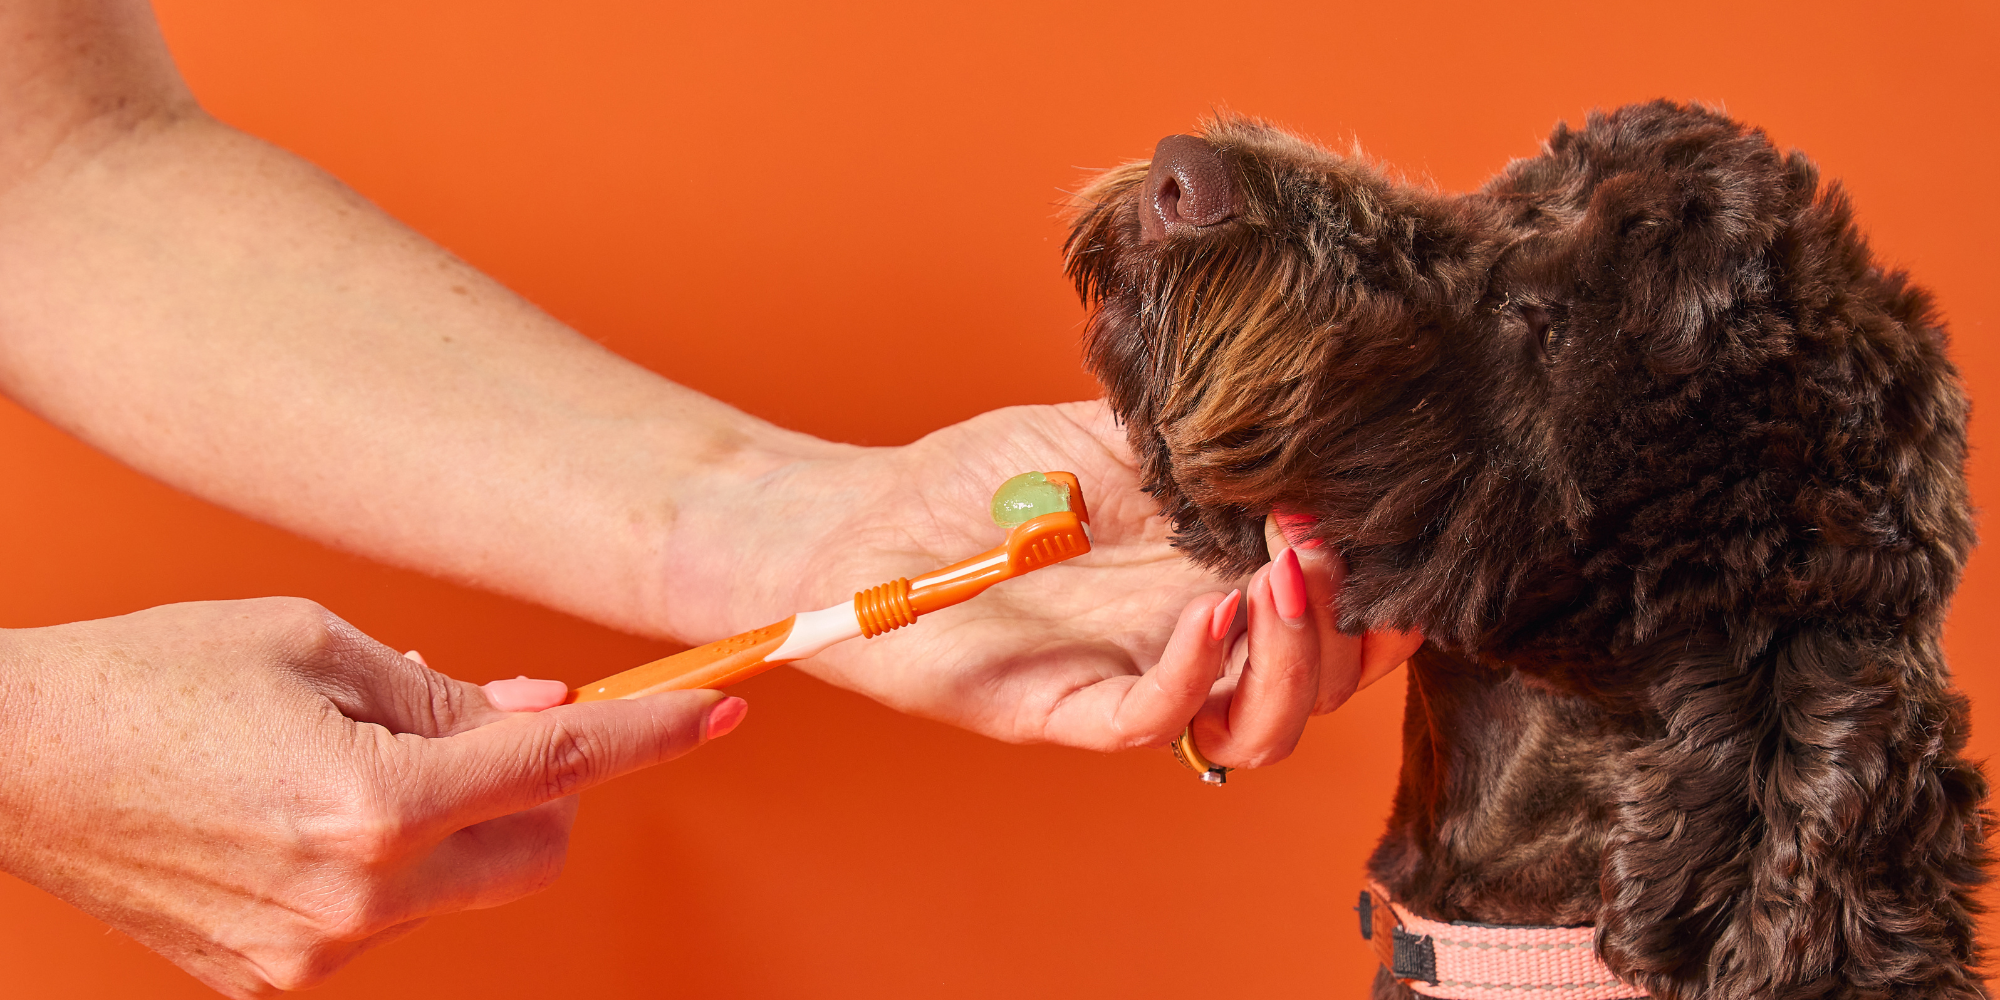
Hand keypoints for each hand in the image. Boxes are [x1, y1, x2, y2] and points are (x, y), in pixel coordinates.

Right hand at [0, 598, 742, 997]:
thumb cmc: (154, 678)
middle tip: (485, 731)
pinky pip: (388, 916)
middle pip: (537, 850)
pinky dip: (386, 864)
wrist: (12, 763)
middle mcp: (354, 895)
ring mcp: (315, 952)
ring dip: (452, 824)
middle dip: (544, 791)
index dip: (653, 735)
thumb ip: (445, 691)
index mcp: (371, 801)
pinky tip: (305, 816)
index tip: (722, 709)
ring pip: (462, 883)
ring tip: (350, 764)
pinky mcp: (276, 980)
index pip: (558, 768)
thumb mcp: (313, 643)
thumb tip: (545, 715)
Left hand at [659, 399, 1418, 761]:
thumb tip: (1305, 396)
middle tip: (1325, 538)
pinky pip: (1154, 720)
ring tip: (1288, 575)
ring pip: (1259, 726)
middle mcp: (1193, 644)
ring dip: (1294, 657)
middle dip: (1348, 616)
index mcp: (1217, 580)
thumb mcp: (1116, 432)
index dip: (1385, 593)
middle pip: (1323, 680)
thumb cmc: (987, 481)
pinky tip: (1213, 609)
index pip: (1338, 617)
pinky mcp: (1066, 710)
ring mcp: (1136, 682)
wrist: (871, 517)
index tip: (1399, 527)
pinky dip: (1198, 671)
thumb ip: (1204, 433)